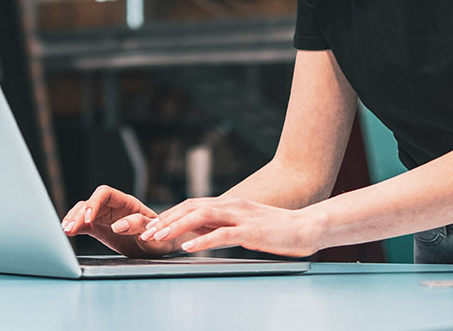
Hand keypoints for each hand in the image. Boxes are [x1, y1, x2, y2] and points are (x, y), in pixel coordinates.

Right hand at [62, 186, 173, 257]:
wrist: (160, 247)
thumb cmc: (160, 238)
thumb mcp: (153, 233)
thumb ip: (138, 226)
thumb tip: (118, 225)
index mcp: (127, 203)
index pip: (105, 193)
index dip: (94, 203)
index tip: (89, 218)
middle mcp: (114, 207)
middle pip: (91, 202)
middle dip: (79, 214)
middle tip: (70, 228)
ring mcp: (105, 217)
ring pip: (84, 211)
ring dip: (74, 219)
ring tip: (65, 230)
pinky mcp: (100, 228)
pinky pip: (84, 223)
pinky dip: (75, 226)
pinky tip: (67, 231)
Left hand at [140, 196, 320, 257]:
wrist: (306, 227)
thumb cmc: (275, 229)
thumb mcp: (242, 226)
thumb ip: (220, 226)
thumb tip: (196, 233)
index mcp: (228, 203)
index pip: (191, 205)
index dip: (169, 214)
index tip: (151, 226)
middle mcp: (231, 205)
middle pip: (190, 208)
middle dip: (166, 219)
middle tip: (146, 232)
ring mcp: (241, 217)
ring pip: (201, 217)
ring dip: (177, 227)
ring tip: (159, 237)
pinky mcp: (251, 231)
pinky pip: (222, 235)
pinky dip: (202, 241)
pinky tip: (189, 248)